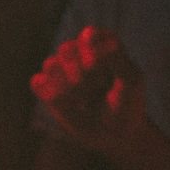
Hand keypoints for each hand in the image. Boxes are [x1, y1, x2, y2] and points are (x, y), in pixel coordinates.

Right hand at [30, 26, 145, 157]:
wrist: (117, 134)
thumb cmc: (128, 104)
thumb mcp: (131, 81)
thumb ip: (117, 58)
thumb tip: (93, 42)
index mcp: (101, 45)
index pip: (89, 35)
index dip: (90, 49)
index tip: (96, 66)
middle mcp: (79, 53)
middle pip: (67, 49)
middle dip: (79, 71)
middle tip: (96, 87)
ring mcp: (63, 71)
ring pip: (51, 63)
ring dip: (67, 85)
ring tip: (83, 100)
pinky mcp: (49, 90)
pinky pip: (37, 81)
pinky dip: (50, 93)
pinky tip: (69, 105)